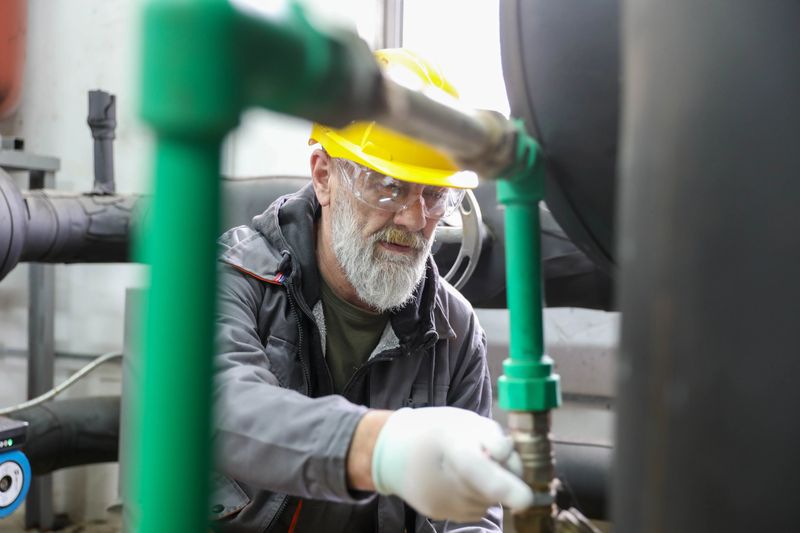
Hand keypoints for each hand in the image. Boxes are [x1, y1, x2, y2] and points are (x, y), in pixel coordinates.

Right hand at [370, 407, 533, 521]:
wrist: (390, 448)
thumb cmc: (432, 429)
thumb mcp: (464, 420)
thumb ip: (491, 438)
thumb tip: (508, 459)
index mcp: (448, 444)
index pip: (475, 468)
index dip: (501, 485)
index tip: (525, 500)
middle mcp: (441, 478)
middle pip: (489, 489)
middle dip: (502, 477)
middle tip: (487, 457)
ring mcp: (438, 501)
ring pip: (485, 502)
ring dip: (488, 488)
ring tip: (468, 467)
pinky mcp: (438, 513)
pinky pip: (474, 510)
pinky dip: (476, 497)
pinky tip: (459, 480)